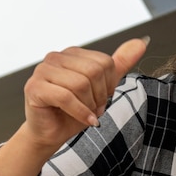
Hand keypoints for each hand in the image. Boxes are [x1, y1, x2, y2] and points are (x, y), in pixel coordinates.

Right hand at [20, 37, 147, 150]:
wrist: (52, 133)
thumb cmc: (75, 110)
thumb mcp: (104, 86)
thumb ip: (121, 63)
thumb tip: (142, 42)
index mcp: (72, 53)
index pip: (105, 62)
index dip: (108, 85)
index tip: (100, 99)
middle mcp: (55, 57)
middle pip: (94, 71)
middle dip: (99, 95)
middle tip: (93, 108)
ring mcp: (42, 70)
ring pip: (80, 84)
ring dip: (89, 105)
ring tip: (85, 113)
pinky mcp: (34, 87)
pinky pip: (66, 97)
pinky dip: (81, 112)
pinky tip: (86, 120)